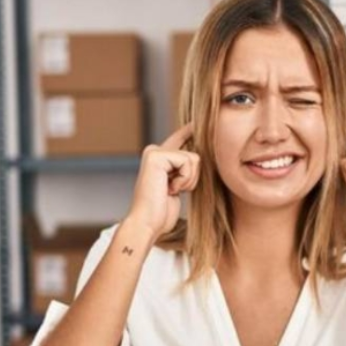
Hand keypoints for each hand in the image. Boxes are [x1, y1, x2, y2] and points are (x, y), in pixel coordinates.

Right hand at [125, 125, 199, 240]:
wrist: (147, 223)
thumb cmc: (161, 213)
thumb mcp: (177, 188)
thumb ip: (184, 171)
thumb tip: (199, 158)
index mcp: (158, 158)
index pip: (179, 139)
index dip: (189, 130)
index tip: (197, 121)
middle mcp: (155, 151)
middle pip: (194, 154)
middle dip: (193, 177)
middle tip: (175, 191)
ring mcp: (154, 152)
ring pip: (193, 158)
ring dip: (188, 180)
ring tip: (171, 191)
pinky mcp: (156, 156)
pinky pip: (187, 162)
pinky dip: (184, 180)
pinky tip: (170, 189)